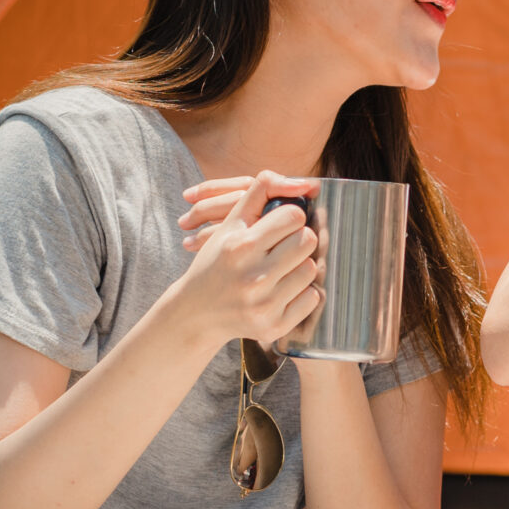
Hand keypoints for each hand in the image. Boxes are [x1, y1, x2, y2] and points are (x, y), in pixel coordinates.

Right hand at [166, 171, 321, 349]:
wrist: (195, 312)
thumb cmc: (217, 261)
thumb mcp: (230, 223)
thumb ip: (262, 191)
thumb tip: (307, 182)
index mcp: (241, 246)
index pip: (294, 216)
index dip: (290, 217)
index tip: (280, 225)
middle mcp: (253, 276)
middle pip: (308, 241)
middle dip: (299, 239)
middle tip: (284, 246)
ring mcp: (264, 304)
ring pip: (312, 269)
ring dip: (300, 266)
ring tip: (280, 269)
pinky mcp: (273, 326)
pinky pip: (312, 298)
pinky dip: (302, 293)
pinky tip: (282, 290)